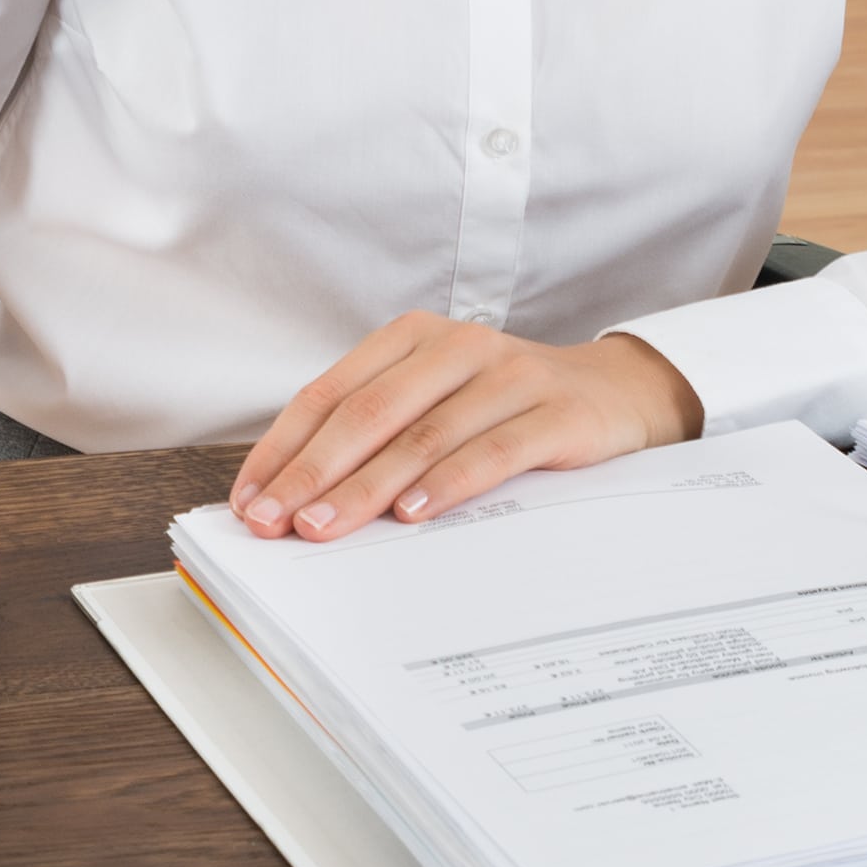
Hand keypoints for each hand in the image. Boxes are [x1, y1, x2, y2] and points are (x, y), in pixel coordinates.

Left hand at [228, 319, 704, 542]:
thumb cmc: (507, 408)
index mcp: (413, 339)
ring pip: (422, 435)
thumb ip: (378, 437)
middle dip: (313, 473)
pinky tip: (412, 516)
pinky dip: (446, 485)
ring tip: (325, 528)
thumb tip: (294, 500)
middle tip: (274, 522)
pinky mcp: (555, 413)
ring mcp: (508, 376)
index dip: (283, 449)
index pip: (329, 394)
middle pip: (368, 414)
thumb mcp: (437, 404)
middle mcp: (457, 347)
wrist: (616, 394)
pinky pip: (491, 452)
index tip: (249, 501)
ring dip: (366, 488)